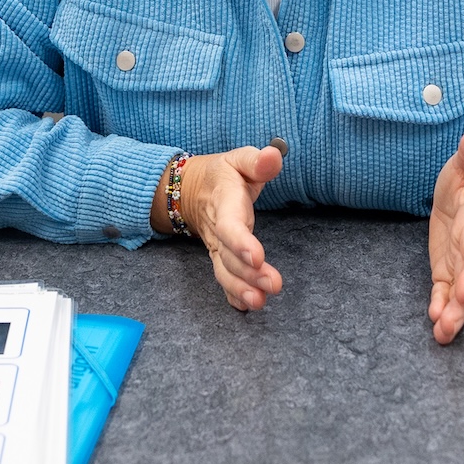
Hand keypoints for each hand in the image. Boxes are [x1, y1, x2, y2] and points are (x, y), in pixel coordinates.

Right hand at [158, 146, 285, 312]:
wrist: (188, 189)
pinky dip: (232, 295)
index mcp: (224, 203)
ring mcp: (217, 246)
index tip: (258, 257)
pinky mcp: (220, 257)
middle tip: (273, 285)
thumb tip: (275, 156)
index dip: (241, 242)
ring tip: (259, 302)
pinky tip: (246, 307)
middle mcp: (218, 229)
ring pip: (224, 271)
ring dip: (241, 289)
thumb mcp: (238, 159)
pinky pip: (223, 278)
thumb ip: (257, 161)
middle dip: (248, 274)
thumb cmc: (223, 175)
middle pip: (229, 256)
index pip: (229, 225)